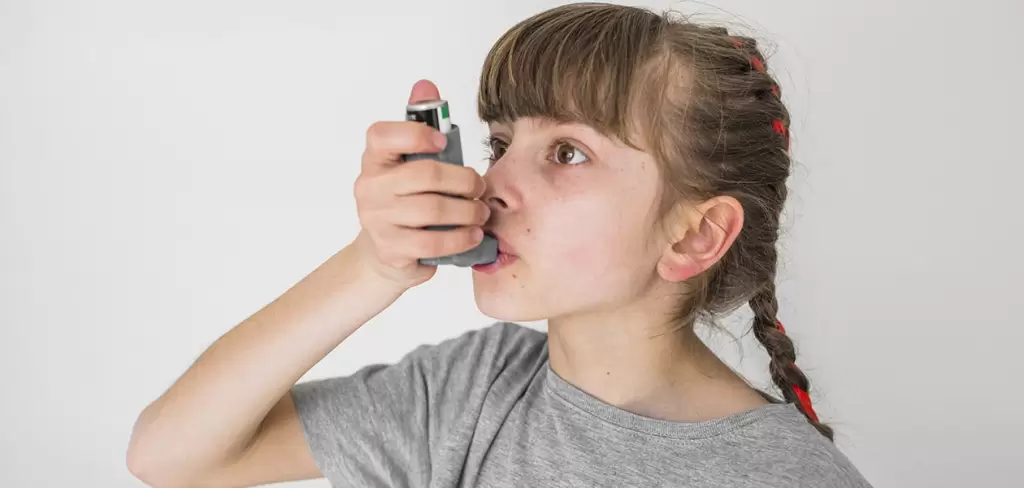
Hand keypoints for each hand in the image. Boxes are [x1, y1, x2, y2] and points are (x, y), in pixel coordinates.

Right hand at [352, 80, 489, 288]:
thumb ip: (420, 126)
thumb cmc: (405, 201)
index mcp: (374, 160)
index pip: (383, 135)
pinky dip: (460, 238)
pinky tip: (472, 234)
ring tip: (481, 213)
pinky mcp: (390, 249)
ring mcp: (376, 219)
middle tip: (480, 187)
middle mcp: (369, 187)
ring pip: (433, 209)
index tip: (443, 142)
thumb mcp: (410, 164)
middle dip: (463, 180)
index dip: (416, 134)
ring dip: (468, 210)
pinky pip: (433, 242)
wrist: (385, 253)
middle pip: (425, 174)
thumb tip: (425, 85)